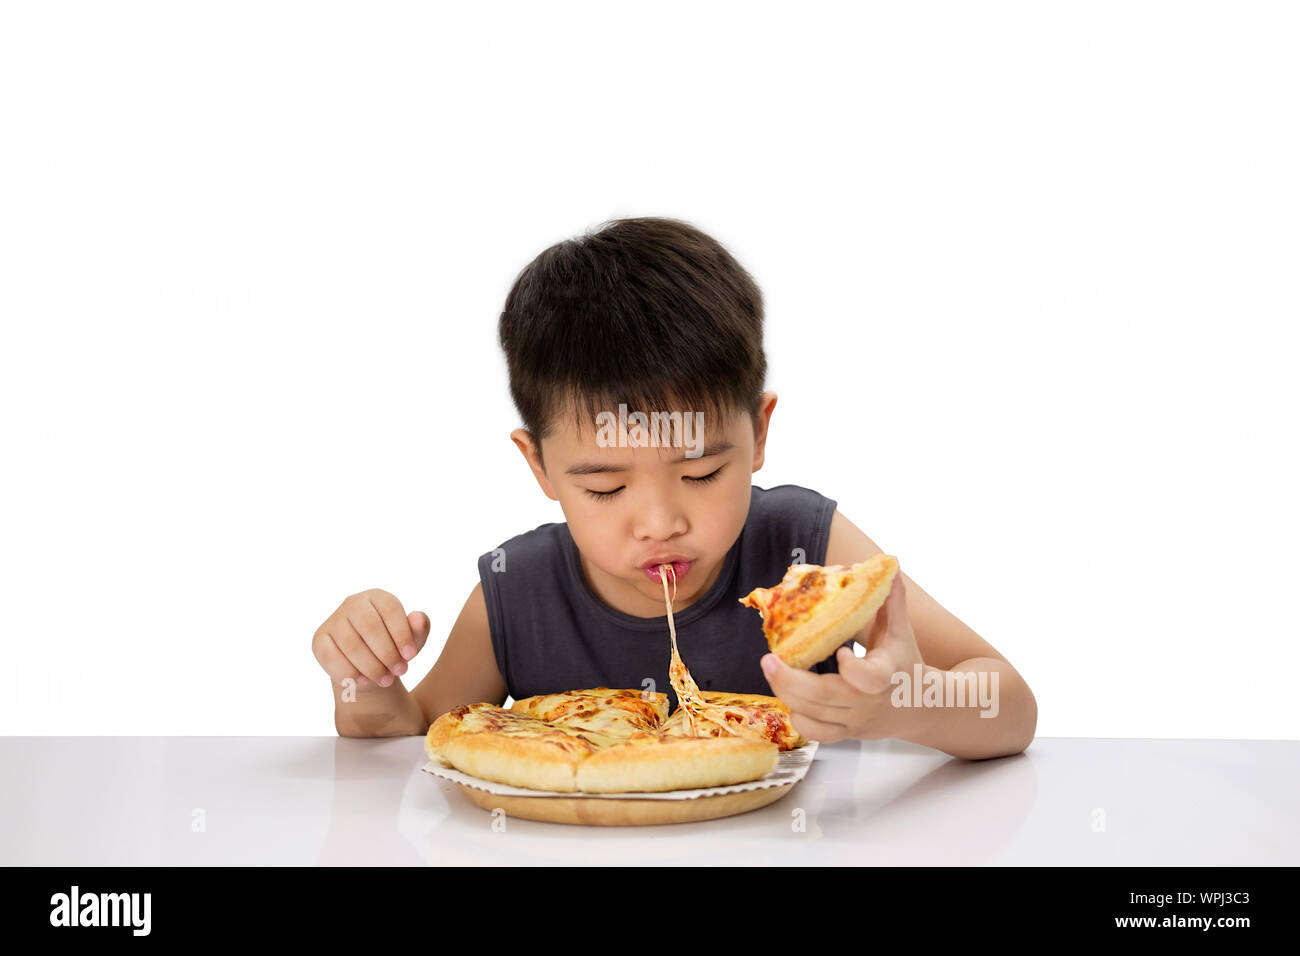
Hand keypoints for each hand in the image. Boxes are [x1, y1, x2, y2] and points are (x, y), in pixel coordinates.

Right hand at [312, 589, 430, 689]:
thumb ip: (420, 628)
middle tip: (400, 671)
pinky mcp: (319, 640)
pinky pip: (331, 656)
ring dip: (371, 666)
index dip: (402, 633)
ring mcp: (334, 620)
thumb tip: (418, 618)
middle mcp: (353, 603)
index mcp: (377, 597)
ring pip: (350, 644)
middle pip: (369, 626)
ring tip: (386, 680)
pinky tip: (363, 682)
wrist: (368, 666)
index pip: (390, 609)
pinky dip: (348, 672)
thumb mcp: (412, 639)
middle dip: (387, 653)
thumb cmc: (394, 647)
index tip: (411, 656)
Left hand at [760, 573, 923, 742]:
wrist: (922, 707)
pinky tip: (786, 696)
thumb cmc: (906, 662)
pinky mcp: (846, 732)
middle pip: (827, 698)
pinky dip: (798, 717)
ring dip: (787, 694)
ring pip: (816, 716)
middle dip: (792, 681)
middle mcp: (869, 701)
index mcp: (886, 674)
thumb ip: (892, 600)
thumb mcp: (901, 631)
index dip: (853, 669)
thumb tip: (888, 567)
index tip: (840, 651)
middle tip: (768, 660)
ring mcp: (856, 720)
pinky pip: (817, 733)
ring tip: (771, 669)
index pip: (870, 679)